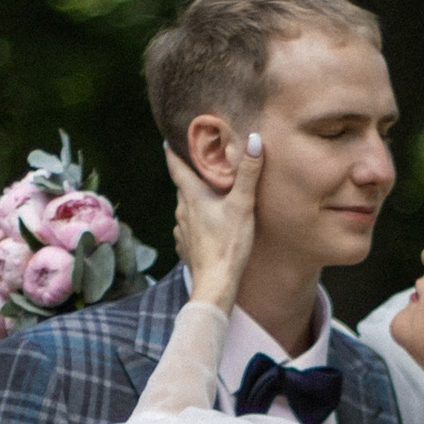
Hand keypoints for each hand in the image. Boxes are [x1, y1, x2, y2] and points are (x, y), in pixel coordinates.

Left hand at [166, 134, 260, 314]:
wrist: (216, 284)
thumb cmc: (228, 244)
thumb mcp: (243, 205)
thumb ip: (248, 173)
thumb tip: (256, 139)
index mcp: (192, 196)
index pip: (176, 167)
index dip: (172, 152)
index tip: (167, 139)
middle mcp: (182, 211)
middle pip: (183, 187)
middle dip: (191, 175)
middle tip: (201, 165)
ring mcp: (182, 230)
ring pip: (186, 208)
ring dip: (195, 200)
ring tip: (208, 195)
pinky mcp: (186, 247)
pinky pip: (189, 228)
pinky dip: (196, 222)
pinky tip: (208, 226)